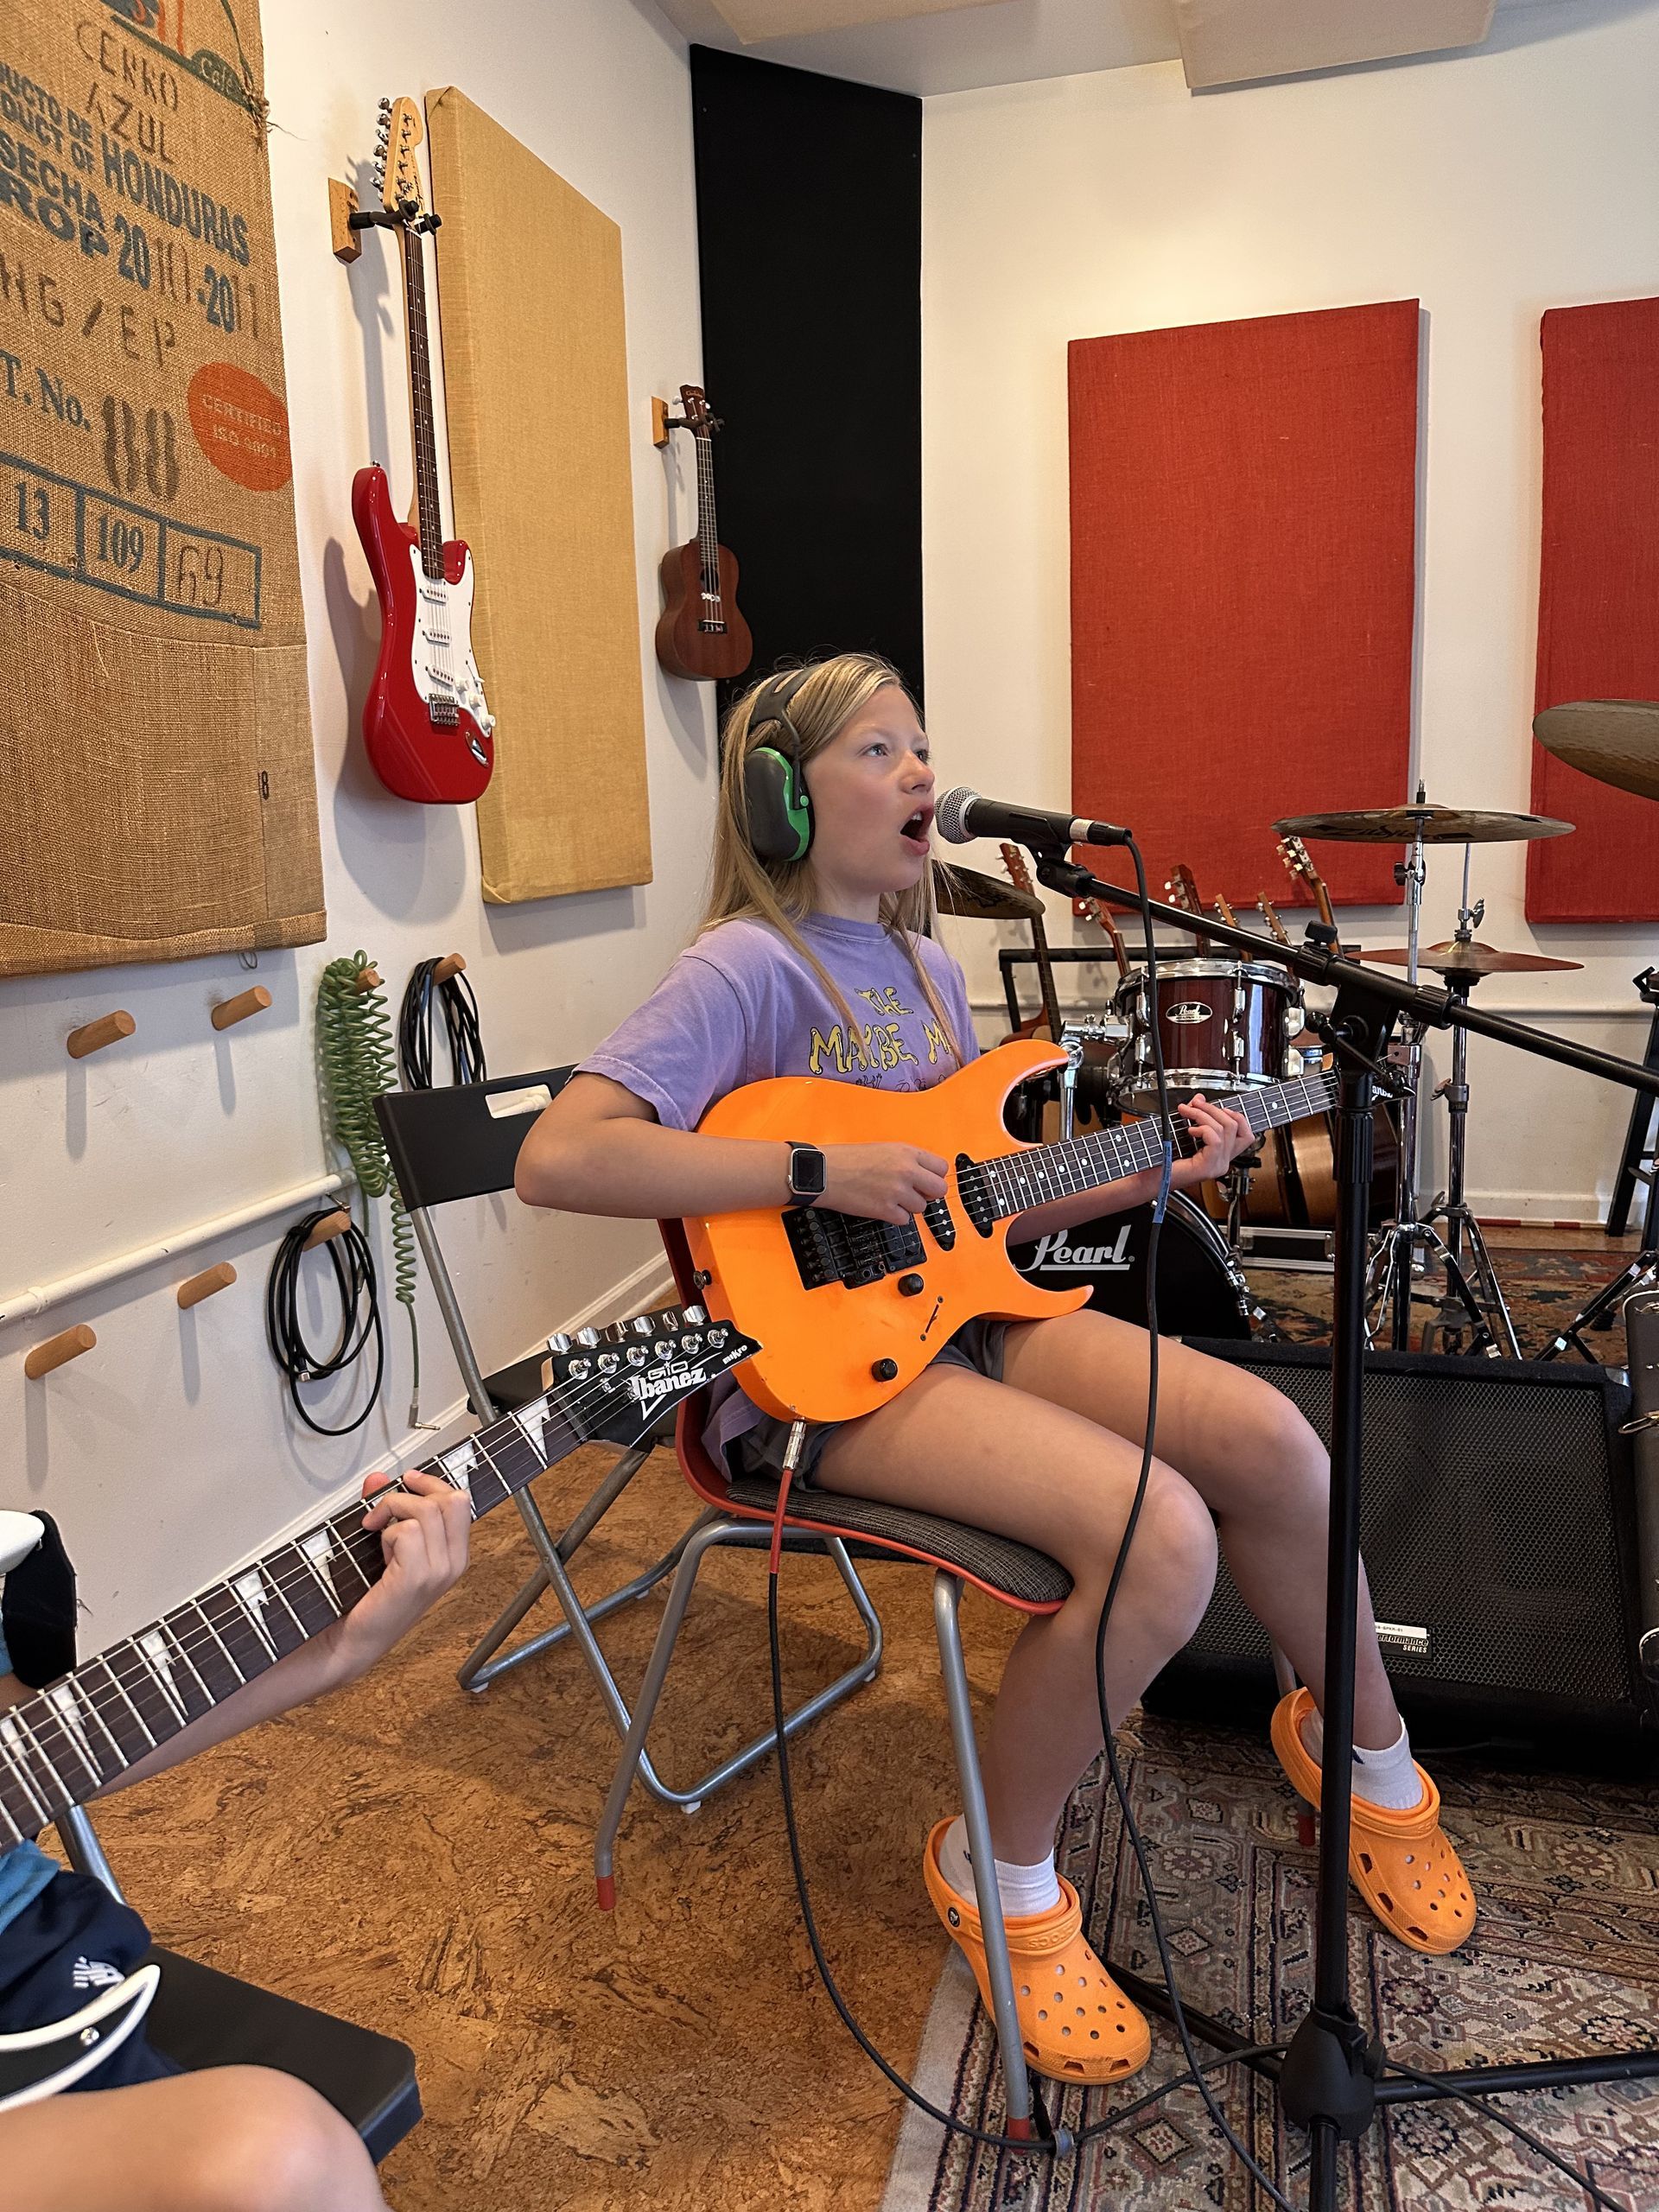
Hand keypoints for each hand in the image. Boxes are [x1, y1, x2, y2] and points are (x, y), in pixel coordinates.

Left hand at [324, 1469, 470, 1682]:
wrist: (351, 1640)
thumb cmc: (369, 1598)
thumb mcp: (386, 1546)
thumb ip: (386, 1509)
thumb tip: (377, 1477)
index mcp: (455, 1556)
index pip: (460, 1502)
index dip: (431, 1484)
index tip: (406, 1480)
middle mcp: (454, 1564)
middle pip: (452, 1500)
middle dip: (413, 1492)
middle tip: (385, 1506)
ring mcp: (438, 1572)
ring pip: (428, 1511)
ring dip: (394, 1510)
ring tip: (376, 1529)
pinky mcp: (416, 1578)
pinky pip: (408, 1531)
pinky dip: (388, 1532)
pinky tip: (379, 1550)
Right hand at [817, 1142, 948, 1225]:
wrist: (824, 1172)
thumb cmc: (846, 1159)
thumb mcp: (882, 1149)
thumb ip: (906, 1160)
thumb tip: (922, 1174)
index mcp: (906, 1152)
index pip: (941, 1168)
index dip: (934, 1176)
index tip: (927, 1180)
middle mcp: (906, 1171)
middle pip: (939, 1190)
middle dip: (929, 1194)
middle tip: (916, 1193)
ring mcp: (897, 1191)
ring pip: (921, 1208)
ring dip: (908, 1206)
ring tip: (891, 1198)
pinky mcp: (885, 1209)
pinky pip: (904, 1220)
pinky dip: (895, 1217)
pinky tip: (883, 1207)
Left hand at [1172, 1094, 1254, 1187]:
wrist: (1150, 1176)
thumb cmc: (1164, 1157)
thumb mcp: (1184, 1129)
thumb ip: (1195, 1115)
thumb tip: (1200, 1099)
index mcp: (1221, 1155)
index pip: (1246, 1135)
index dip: (1237, 1116)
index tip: (1219, 1107)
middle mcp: (1222, 1162)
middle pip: (1234, 1126)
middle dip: (1213, 1109)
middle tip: (1194, 1104)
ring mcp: (1217, 1166)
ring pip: (1224, 1130)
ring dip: (1202, 1115)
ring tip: (1186, 1113)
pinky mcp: (1208, 1167)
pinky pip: (1216, 1141)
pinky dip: (1203, 1129)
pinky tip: (1190, 1131)